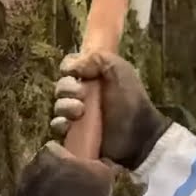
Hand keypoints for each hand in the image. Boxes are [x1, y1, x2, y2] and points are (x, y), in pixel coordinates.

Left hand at [13, 141, 123, 195]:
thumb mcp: (103, 176)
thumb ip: (103, 164)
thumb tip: (109, 162)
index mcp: (49, 156)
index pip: (54, 149)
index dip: (64, 157)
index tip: (72, 167)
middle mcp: (31, 169)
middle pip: (40, 167)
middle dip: (50, 173)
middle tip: (66, 186)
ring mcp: (21, 190)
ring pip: (31, 185)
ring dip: (41, 190)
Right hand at [49, 51, 170, 169]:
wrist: (137, 136)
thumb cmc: (131, 102)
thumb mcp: (120, 70)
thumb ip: (97, 58)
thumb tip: (69, 67)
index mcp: (93, 77)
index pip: (69, 66)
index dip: (68, 67)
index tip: (74, 72)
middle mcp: (83, 95)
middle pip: (61, 86)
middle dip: (67, 88)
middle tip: (82, 95)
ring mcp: (77, 116)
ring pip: (58, 106)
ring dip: (65, 106)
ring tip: (80, 112)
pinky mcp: (74, 135)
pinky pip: (57, 126)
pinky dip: (61, 124)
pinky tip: (70, 125)